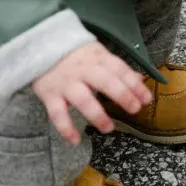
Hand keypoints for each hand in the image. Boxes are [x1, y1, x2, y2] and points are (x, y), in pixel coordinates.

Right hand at [31, 42, 152, 144]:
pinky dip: (66, 128)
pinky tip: (75, 141)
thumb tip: (139, 80)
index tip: (147, 99)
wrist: (39, 44)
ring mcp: (66, 82)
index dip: (135, 85)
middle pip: (105, 82)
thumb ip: (116, 68)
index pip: (120, 69)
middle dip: (123, 96)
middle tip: (134, 110)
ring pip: (83, 99)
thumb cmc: (75, 53)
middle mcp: (83, 69)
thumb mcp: (97, 54)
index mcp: (98, 57)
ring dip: (97, 115)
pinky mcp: (49, 94)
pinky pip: (57, 114)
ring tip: (109, 128)